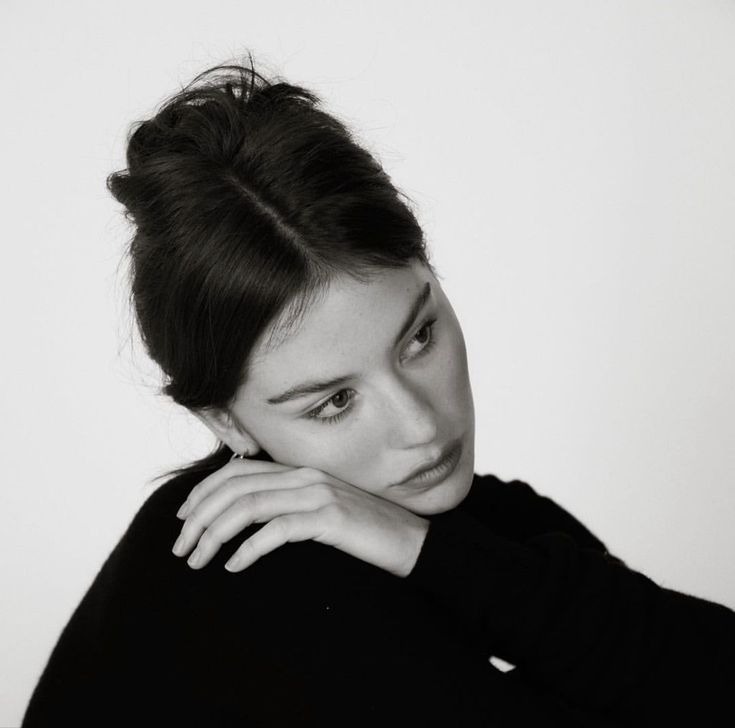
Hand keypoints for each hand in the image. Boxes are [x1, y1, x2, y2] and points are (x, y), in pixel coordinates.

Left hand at [171, 458, 429, 577]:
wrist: (413, 541)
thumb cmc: (365, 530)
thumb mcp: (321, 509)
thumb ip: (289, 503)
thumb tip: (246, 516)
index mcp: (300, 470)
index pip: (237, 471)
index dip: (203, 492)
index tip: (183, 518)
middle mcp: (305, 476)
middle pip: (234, 488)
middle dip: (198, 516)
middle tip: (180, 547)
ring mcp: (318, 495)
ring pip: (248, 506)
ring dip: (214, 534)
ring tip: (198, 560)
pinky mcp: (329, 519)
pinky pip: (277, 531)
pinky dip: (249, 549)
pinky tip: (234, 567)